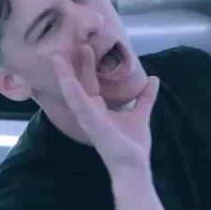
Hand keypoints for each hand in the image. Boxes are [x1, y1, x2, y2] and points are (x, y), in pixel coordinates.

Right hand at [53, 45, 159, 173]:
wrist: (134, 166)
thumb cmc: (132, 145)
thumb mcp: (140, 114)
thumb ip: (145, 97)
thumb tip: (153, 79)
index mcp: (97, 109)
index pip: (89, 82)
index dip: (87, 66)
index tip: (86, 46)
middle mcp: (89, 111)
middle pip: (79, 83)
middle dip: (74, 64)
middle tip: (69, 43)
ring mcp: (88, 118)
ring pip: (73, 92)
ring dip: (64, 74)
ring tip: (56, 57)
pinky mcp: (91, 124)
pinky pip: (80, 106)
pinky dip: (72, 92)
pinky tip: (66, 79)